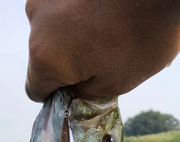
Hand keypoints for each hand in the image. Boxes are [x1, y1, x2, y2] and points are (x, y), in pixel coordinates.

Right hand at [25, 0, 179, 101]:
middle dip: (68, 62)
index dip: (58, 95)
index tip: (79, 89)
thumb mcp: (115, 83)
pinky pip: (65, 5)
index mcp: (45, 56)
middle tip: (103, 59)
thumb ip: (85, 93)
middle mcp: (37, 21)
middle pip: (43, 56)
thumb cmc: (143, 38)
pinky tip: (107, 10)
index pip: (36, 88)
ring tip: (109, 30)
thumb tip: (75, 90)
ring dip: (74, 34)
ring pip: (53, 27)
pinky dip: (81, 11)